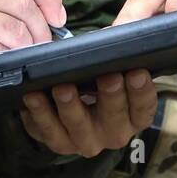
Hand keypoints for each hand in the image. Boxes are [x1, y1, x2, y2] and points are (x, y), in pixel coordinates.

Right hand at [0, 0, 64, 71]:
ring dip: (30, 44)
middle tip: (45, 38)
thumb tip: (33, 2)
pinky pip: (3, 50)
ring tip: (27, 50)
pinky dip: (10, 57)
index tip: (57, 12)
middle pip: (25, 3)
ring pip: (19, 29)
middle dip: (43, 25)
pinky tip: (4, 58)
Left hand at [18, 70, 156, 157]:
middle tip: (107, 77)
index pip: (143, 108)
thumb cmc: (100, 78)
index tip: (138, 72)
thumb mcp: (115, 68)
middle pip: (114, 120)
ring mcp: (85, 141)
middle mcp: (113, 133)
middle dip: (110, 98)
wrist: (74, 105)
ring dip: (70, 107)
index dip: (142, 92)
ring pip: (78, 128)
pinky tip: (33, 96)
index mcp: (133, 117)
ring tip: (62, 87)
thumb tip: (116, 35)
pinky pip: (47, 131)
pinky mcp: (58, 142)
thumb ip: (119, 57)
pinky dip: (39, 114)